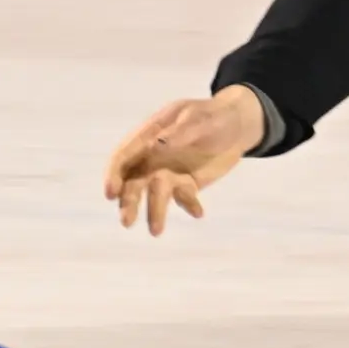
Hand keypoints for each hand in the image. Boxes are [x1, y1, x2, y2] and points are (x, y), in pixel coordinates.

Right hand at [105, 86, 265, 235]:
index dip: (113, 175)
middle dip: (128, 202)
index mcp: (148, 136)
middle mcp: (153, 158)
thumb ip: (179, 133)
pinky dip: (189, 205)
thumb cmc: (212, 116)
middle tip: (126, 222)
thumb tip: (154, 146)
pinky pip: (184, 198)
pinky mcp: (187, 184)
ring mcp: (169, 172)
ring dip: (154, 212)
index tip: (111, 193)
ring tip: (156, 231)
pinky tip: (199, 212)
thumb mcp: (198, 119)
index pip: (123, 157)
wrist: (237, 125)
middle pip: (133, 182)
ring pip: (155, 195)